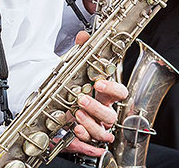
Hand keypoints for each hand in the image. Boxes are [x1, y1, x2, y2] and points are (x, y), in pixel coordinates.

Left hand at [64, 31, 127, 155]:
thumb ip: (80, 52)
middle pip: (111, 114)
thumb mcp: (75, 69)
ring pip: (103, 131)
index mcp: (105, 95)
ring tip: (76, 113)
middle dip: (96, 107)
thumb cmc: (74, 90)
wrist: (59, 109)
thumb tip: (83, 36)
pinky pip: (91, 143)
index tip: (99, 83)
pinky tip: (75, 128)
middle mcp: (104, 112)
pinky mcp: (86, 138)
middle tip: (81, 99)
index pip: (120, 92)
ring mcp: (97, 126)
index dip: (112, 88)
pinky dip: (83, 137)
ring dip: (90, 123)